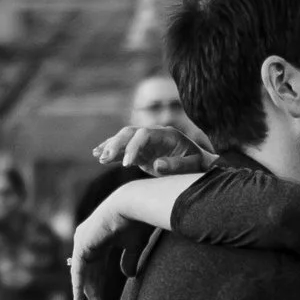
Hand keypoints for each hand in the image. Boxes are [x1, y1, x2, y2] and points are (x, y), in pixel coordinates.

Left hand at [69, 195, 136, 299]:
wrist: (134, 205)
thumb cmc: (137, 221)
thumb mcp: (134, 246)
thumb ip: (130, 259)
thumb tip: (129, 276)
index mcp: (101, 239)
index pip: (97, 268)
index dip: (100, 286)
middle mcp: (88, 240)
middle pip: (90, 274)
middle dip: (95, 295)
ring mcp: (82, 241)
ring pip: (84, 274)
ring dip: (89, 295)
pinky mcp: (81, 244)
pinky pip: (79, 270)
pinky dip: (79, 286)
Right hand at [92, 117, 217, 174]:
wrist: (200, 165)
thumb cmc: (199, 166)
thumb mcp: (193, 166)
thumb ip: (177, 165)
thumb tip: (157, 165)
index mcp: (167, 134)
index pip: (144, 135)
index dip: (133, 147)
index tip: (127, 164)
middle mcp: (154, 135)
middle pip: (130, 133)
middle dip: (116, 144)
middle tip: (104, 158)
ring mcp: (147, 143)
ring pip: (123, 139)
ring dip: (110, 147)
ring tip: (98, 157)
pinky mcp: (142, 153)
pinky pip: (123, 150)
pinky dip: (112, 152)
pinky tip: (98, 156)